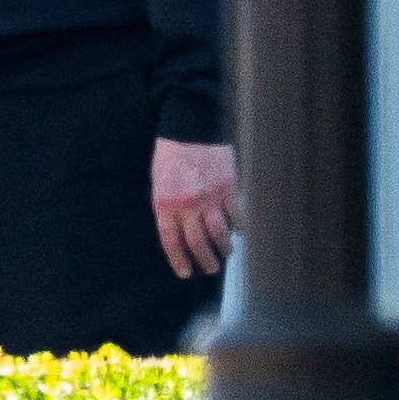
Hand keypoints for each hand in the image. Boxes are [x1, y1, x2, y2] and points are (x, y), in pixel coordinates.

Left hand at [151, 138, 239, 278]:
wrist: (191, 126)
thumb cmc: (171, 153)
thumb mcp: (158, 181)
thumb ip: (166, 205)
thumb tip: (176, 229)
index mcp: (166, 203)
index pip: (172, 241)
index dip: (178, 260)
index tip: (185, 273)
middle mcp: (188, 204)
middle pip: (197, 242)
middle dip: (204, 260)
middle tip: (209, 270)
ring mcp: (210, 197)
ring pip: (219, 232)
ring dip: (223, 248)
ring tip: (226, 255)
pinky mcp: (228, 187)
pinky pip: (235, 214)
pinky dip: (238, 226)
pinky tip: (240, 233)